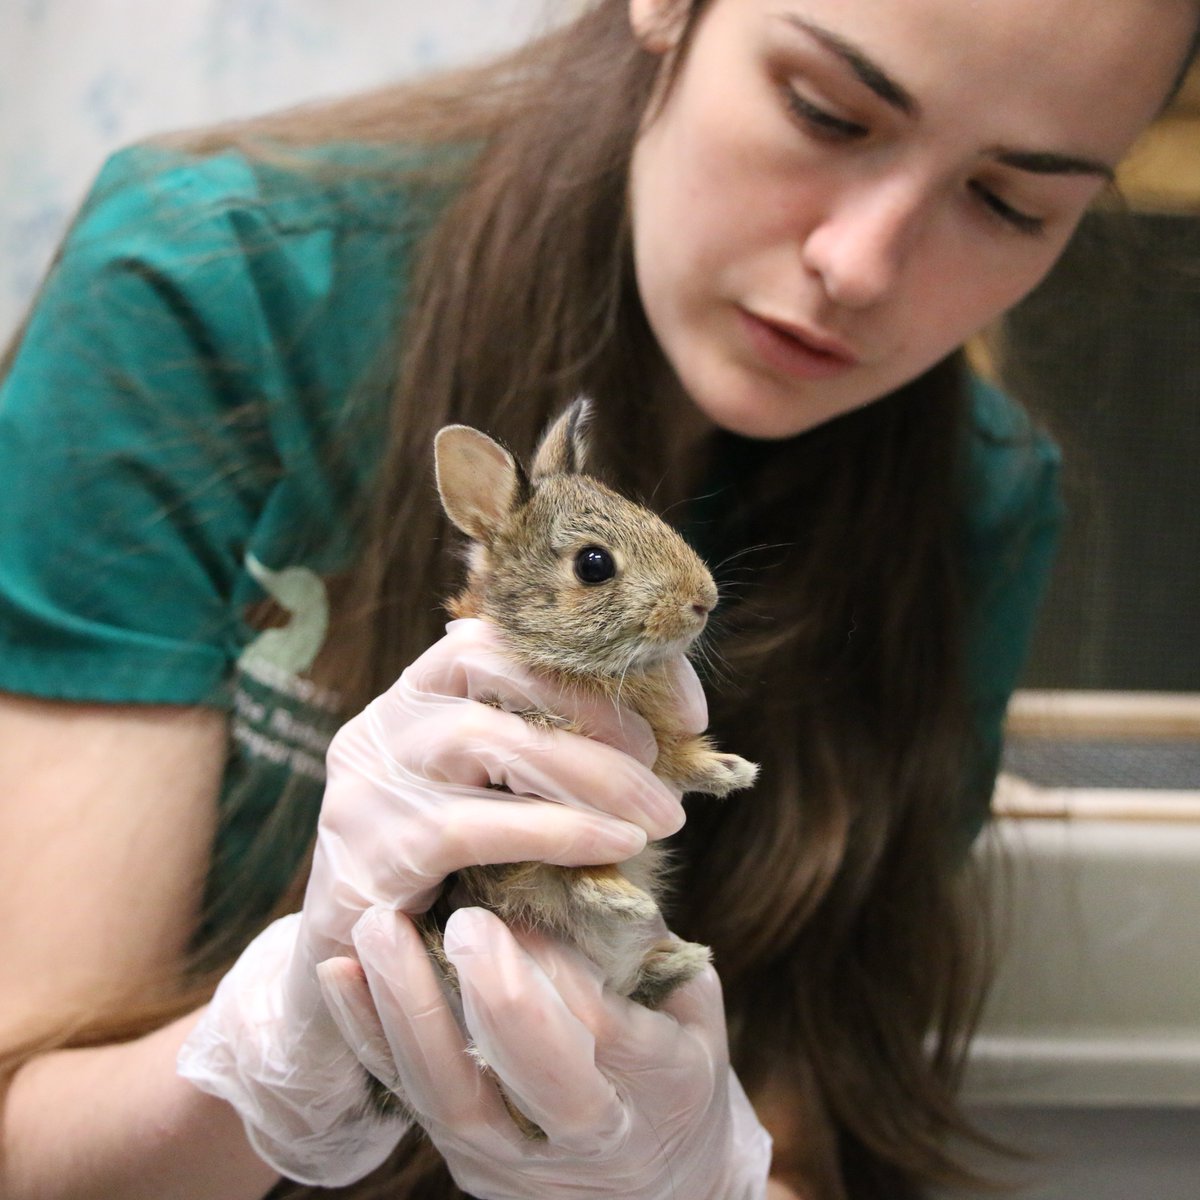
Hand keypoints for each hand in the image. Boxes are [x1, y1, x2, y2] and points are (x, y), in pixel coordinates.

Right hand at [178, 619, 690, 1184]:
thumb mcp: (502, 797)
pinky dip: (559, 831)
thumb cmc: (454, 874)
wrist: (361, 976)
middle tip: (666, 762)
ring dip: (590, 773)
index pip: (504, 637)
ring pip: (487, 739)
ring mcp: (368, 786)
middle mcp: (385, 724)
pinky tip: (616, 845)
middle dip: (597, 715)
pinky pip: (477, 826)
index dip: (596, 664)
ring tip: (660, 814)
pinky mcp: (369, 856)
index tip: (679, 708)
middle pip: (497, 677)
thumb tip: (668, 723)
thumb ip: (556, 751)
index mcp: (421, 695)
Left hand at [319, 905, 772, 1199]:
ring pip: (452, 1098)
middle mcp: (591, 1141)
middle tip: (466, 922)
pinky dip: (369, 1034)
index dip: (566, 970)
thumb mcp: (689, 1004)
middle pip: (538, 1081)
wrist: (658, 1184)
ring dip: (408, 1009)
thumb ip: (647, 946)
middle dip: (499, 1000)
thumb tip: (584, 862)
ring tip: (380, 929)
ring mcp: (516, 1160)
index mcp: (666, 1089)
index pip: (608, 1032)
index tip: (537, 899)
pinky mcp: (463, 1157)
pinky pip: (407, 1097)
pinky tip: (341, 972)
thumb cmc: (676, 1061)